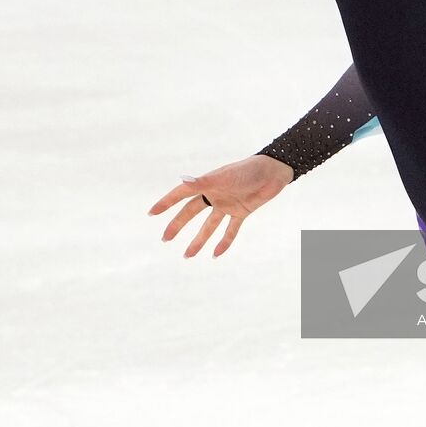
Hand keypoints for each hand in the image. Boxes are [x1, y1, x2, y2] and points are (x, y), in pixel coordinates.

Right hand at [147, 154, 293, 258]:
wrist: (273, 172)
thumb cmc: (247, 170)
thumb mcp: (224, 177)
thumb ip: (203, 182)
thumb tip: (182, 179)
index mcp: (207, 184)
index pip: (181, 194)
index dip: (166, 203)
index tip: (152, 213)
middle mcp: (214, 195)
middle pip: (191, 212)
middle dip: (178, 225)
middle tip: (165, 239)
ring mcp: (227, 204)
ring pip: (209, 226)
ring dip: (199, 240)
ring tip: (187, 255)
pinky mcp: (241, 212)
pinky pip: (230, 231)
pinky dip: (224, 242)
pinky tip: (216, 255)